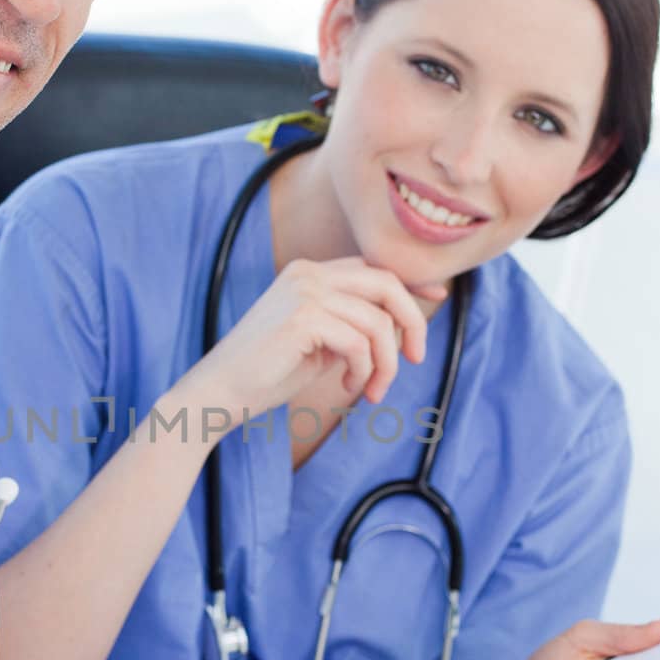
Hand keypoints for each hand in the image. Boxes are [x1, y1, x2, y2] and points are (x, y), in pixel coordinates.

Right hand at [180, 257, 446, 428]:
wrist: (220, 391)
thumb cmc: (268, 373)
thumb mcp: (320, 343)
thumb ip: (352, 326)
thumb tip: (399, 326)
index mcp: (310, 272)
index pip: (374, 268)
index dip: (412, 282)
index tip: (439, 295)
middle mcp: (309, 273)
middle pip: (386, 283)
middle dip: (412, 322)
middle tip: (415, 359)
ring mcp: (305, 292)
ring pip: (377, 321)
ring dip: (385, 363)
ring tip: (369, 390)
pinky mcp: (303, 318)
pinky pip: (359, 343)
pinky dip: (363, 370)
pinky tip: (347, 387)